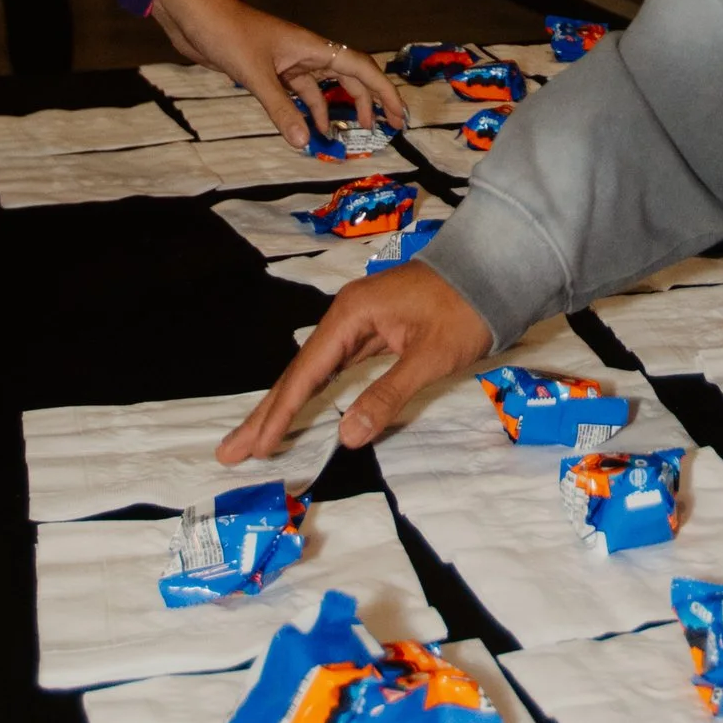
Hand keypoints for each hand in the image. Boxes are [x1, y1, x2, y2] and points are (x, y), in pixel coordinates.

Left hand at [150, 0, 409, 145]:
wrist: (195, 17)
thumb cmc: (228, 35)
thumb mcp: (256, 74)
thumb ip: (281, 109)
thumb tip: (304, 143)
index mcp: (313, 46)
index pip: (361, 67)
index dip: (384, 91)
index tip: (399, 114)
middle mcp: (307, 52)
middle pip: (350, 76)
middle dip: (370, 101)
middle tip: (385, 127)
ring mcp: (289, 60)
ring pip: (324, 86)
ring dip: (338, 108)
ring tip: (348, 134)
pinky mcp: (271, 69)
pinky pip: (299, 92)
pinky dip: (307, 110)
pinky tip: (307, 129)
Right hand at [220, 262, 492, 460]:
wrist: (493, 271)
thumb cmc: (464, 310)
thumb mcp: (429, 356)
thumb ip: (387, 395)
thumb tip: (348, 435)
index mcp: (352, 314)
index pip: (306, 372)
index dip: (280, 413)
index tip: (255, 445)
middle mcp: (346, 316)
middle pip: (297, 372)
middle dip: (265, 413)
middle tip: (229, 451)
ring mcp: (357, 324)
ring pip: (312, 372)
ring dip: (284, 405)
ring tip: (254, 438)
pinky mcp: (371, 332)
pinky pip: (331, 369)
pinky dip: (311, 394)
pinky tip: (298, 412)